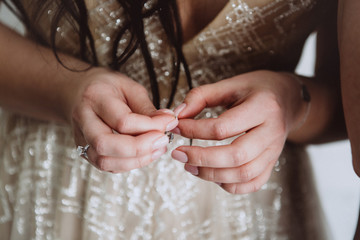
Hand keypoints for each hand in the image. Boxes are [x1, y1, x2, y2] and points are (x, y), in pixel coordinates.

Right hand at [68, 67, 177, 172]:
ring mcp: (81, 139)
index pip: (122, 120)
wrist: (79, 93)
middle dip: (139, 148)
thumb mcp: (130, 88)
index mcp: (95, 98)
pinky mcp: (86, 152)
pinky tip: (146, 154)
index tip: (170, 122)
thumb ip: (147, 108)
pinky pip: (108, 167)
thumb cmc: (108, 88)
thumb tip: (167, 123)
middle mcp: (83, 120)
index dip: (150, 125)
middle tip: (162, 141)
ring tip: (158, 149)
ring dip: (136, 160)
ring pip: (104, 161)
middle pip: (106, 144)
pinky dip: (130, 164)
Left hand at [171, 70, 307, 193]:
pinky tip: (214, 175)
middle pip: (236, 155)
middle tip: (178, 154)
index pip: (223, 127)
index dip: (194, 130)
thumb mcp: (230, 84)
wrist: (288, 98)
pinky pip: (252, 183)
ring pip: (244, 174)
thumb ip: (202, 96)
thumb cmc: (256, 89)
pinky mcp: (272, 162)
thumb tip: (178, 114)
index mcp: (262, 107)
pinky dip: (230, 185)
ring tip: (190, 166)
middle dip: (202, 158)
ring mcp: (274, 150)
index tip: (176, 127)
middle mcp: (272, 131)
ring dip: (212, 174)